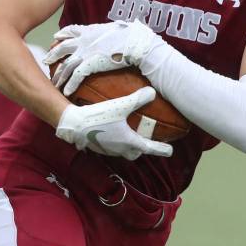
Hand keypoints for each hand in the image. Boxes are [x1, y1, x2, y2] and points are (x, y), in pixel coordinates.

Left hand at [45, 20, 158, 95]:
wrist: (135, 43)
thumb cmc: (132, 35)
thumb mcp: (118, 28)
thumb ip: (112, 30)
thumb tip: (120, 29)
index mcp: (90, 30)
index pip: (71, 30)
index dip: (62, 34)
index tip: (56, 37)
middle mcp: (84, 41)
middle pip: (62, 48)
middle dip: (53, 54)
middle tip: (46, 60)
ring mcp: (86, 52)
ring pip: (66, 65)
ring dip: (59, 75)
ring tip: (53, 83)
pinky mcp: (90, 64)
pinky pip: (76, 76)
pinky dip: (70, 84)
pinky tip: (65, 91)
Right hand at [55, 87, 172, 160]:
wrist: (74, 124)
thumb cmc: (99, 116)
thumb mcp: (121, 105)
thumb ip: (138, 99)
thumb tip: (153, 92)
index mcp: (129, 141)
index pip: (149, 148)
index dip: (161, 149)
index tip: (170, 150)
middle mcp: (120, 149)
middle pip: (135, 153)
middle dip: (143, 149)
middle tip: (147, 141)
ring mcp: (108, 149)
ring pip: (123, 151)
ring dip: (129, 146)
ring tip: (130, 135)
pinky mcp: (98, 147)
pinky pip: (112, 147)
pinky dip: (117, 142)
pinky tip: (113, 131)